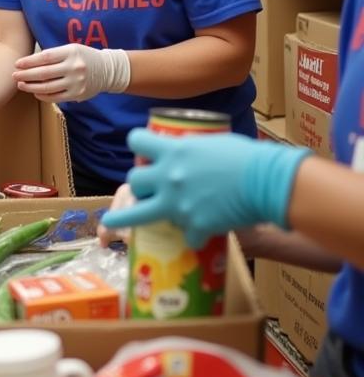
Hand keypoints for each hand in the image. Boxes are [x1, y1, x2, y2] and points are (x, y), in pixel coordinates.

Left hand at [14, 44, 129, 101]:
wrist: (107, 70)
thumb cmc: (83, 57)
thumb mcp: (71, 49)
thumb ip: (53, 55)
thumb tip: (28, 62)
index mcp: (71, 52)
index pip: (45, 57)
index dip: (29, 62)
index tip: (17, 64)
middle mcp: (74, 67)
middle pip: (44, 73)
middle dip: (26, 75)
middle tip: (14, 75)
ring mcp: (76, 82)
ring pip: (48, 87)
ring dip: (31, 87)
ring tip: (21, 85)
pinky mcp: (77, 94)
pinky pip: (55, 97)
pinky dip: (43, 95)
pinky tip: (35, 92)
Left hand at [100, 129, 310, 247]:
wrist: (268, 182)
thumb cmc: (247, 156)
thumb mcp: (211, 142)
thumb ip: (192, 150)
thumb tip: (188, 152)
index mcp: (173, 151)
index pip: (137, 141)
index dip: (138, 143)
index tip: (140, 149)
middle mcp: (168, 177)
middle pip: (134, 181)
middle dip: (137, 184)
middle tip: (144, 188)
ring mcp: (178, 204)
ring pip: (138, 215)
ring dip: (124, 219)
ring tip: (109, 224)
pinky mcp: (195, 226)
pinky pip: (186, 235)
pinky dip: (193, 235)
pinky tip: (201, 234)